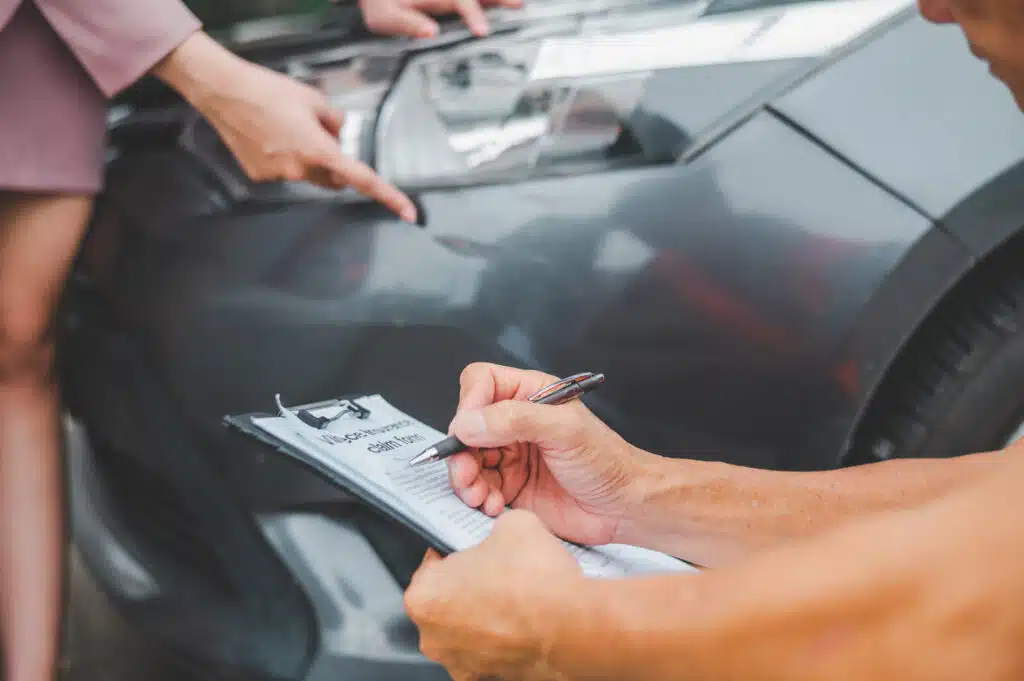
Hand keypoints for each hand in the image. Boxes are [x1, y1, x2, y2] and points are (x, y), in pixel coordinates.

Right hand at [152, 33, 416, 221]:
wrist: (224, 92)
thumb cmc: (270, 91)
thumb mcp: (314, 99)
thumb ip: (335, 122)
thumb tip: (341, 135)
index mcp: (320, 151)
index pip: (362, 178)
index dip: (389, 195)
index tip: (409, 212)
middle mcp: (300, 170)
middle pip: (334, 178)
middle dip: (336, 163)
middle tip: (320, 133)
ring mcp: (278, 177)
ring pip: (309, 176)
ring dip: (309, 160)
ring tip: (288, 129)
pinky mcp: (260, 177)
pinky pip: (285, 173)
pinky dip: (285, 159)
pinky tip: (268, 136)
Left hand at [358, 0, 523, 37]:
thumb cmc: (378, 3)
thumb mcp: (384, 17)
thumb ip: (407, 23)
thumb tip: (431, 32)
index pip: (460, 2)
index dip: (473, 15)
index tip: (483, 31)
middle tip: (519, 4)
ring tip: (520, 2)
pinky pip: (470, 0)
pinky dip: (483, 4)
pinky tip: (502, 4)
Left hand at [404, 510, 581, 680]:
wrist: (573, 626)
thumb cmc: (535, 582)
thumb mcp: (513, 524)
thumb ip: (495, 528)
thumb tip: (503, 532)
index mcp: (425, 596)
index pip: (430, 565)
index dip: (454, 552)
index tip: (470, 549)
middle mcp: (434, 635)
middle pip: (445, 599)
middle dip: (467, 585)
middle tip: (495, 570)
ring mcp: (460, 661)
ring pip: (465, 628)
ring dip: (483, 613)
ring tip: (514, 596)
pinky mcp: (488, 676)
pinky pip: (489, 650)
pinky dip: (502, 638)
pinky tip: (523, 621)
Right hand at [445, 362, 648, 545]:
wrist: (624, 507)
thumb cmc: (607, 462)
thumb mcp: (564, 430)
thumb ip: (514, 419)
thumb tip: (469, 422)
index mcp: (530, 394)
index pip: (481, 383)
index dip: (468, 404)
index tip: (467, 430)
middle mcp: (515, 422)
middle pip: (466, 426)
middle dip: (461, 451)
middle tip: (466, 473)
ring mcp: (511, 455)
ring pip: (467, 459)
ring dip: (466, 480)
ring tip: (480, 495)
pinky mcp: (511, 486)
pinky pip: (479, 488)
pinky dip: (479, 499)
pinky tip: (494, 506)